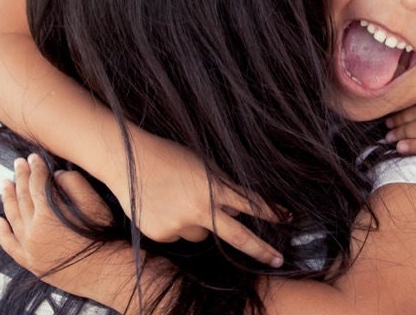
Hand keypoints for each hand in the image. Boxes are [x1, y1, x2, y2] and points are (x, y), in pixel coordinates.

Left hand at [0, 154, 113, 295]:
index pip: (36, 184)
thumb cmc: (101, 236)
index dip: (35, 168)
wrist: (104, 271)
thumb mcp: (93, 204)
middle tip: (18, 163)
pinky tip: (0, 220)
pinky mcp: (29, 262)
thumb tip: (56, 176)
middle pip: (22, 198)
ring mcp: (28, 248)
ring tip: (5, 182)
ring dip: (8, 198)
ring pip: (12, 218)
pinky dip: (3, 232)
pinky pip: (9, 245)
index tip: (33, 156)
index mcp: (47, 214)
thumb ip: (74, 184)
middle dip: (20, 177)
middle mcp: (32, 231)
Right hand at [104, 128, 283, 266]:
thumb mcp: (203, 165)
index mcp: (213, 188)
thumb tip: (237, 212)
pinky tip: (163, 206)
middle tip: (278, 259)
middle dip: (260, 249)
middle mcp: (199, 210)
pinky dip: (177, 224)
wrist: (128, 160)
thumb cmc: (170, 156)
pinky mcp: (161, 234)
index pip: (250, 204)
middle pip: (237, 236)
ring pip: (203, 235)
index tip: (287, 218)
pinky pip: (180, 235)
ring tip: (179, 199)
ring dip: (200, 223)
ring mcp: (179, 224)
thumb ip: (221, 187)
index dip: (271, 212)